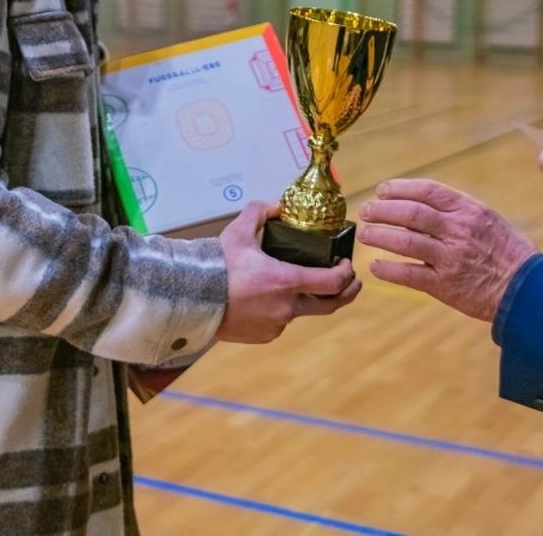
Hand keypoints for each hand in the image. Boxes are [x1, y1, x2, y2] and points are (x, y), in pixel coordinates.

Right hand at [216, 202, 360, 343]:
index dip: (345, 273)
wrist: (192, 297)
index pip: (332, 283)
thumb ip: (260, 213)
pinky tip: (264, 299)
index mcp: (286, 281)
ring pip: (299, 312)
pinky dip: (278, 310)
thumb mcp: (239, 231)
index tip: (346, 264)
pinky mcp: (263, 336)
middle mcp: (286, 307)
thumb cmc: (217, 265)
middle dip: (345, 294)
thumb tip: (276, 206)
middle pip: (329, 306)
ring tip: (288, 284)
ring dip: (301, 299)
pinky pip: (279, 323)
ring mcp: (276, 325)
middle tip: (350, 283)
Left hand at [358, 178, 539, 321]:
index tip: (382, 190)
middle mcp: (459, 231)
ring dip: (379, 236)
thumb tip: (417, 200)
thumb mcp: (487, 219)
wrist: (527, 290)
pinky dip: (389, 270)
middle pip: (411, 214)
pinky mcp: (446, 286)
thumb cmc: (506, 252)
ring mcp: (451, 259)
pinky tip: (376, 267)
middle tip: (366, 211)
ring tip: (365, 234)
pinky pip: (410, 275)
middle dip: (382, 210)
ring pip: (405, 242)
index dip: (399, 188)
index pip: (427, 191)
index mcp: (469, 210)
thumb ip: (456, 210)